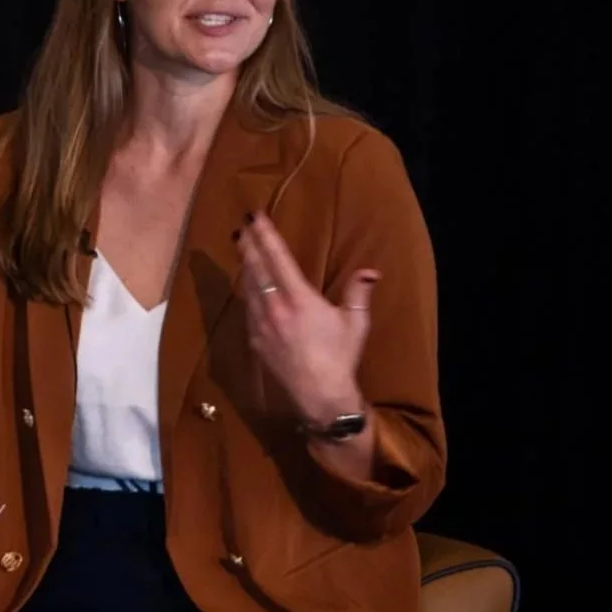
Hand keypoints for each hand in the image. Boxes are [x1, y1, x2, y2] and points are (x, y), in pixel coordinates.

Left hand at [235, 211, 376, 422]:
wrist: (320, 395)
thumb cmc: (340, 356)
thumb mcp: (355, 322)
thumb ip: (358, 292)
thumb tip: (371, 271)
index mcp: (299, 298)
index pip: (277, 257)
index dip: (265, 234)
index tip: (255, 216)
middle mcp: (275, 306)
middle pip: (256, 267)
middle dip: (248, 244)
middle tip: (240, 227)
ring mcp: (261, 324)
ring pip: (248, 286)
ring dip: (245, 265)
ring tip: (241, 249)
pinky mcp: (254, 340)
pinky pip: (247, 308)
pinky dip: (247, 291)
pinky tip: (247, 285)